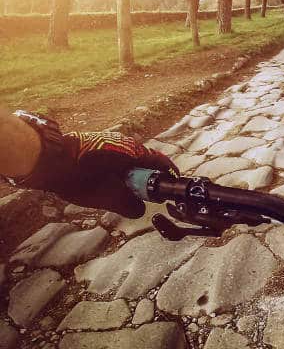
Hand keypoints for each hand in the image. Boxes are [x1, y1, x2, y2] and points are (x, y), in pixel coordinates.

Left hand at [23, 132, 178, 218]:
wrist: (45, 159)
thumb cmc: (77, 177)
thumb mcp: (105, 197)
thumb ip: (128, 204)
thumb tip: (142, 210)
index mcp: (132, 152)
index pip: (159, 161)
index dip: (168, 175)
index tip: (172, 187)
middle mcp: (125, 143)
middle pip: (146, 160)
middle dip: (148, 178)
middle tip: (146, 196)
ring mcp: (110, 141)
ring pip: (130, 160)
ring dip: (131, 175)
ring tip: (124, 192)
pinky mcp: (97, 143)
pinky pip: (116, 158)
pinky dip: (119, 171)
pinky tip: (108, 182)